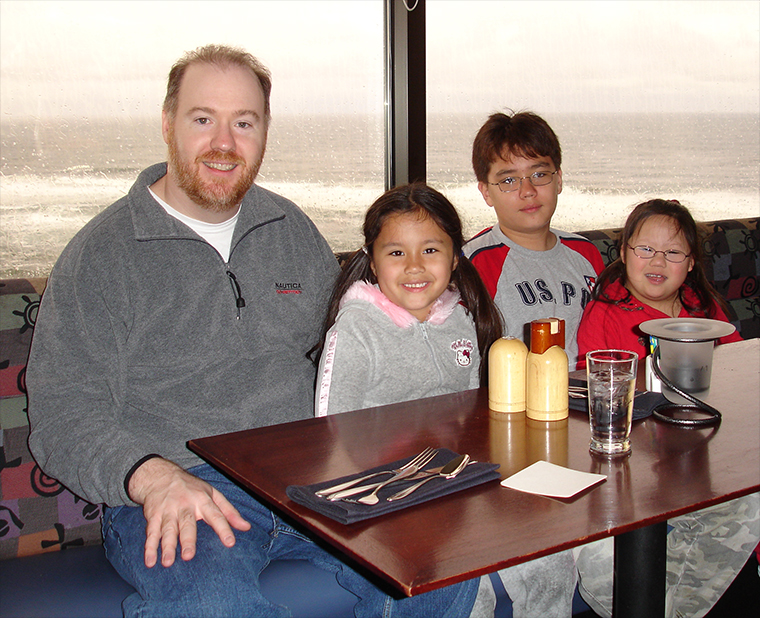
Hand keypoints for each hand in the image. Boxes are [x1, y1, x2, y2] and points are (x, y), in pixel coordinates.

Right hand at [127, 457, 250, 567]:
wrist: (160, 475)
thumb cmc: (192, 488)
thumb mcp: (213, 494)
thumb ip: (229, 512)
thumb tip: (246, 527)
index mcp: (203, 500)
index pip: (215, 515)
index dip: (223, 528)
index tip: (230, 542)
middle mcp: (185, 505)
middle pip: (187, 523)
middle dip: (187, 540)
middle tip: (188, 556)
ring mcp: (168, 510)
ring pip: (167, 529)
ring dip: (166, 546)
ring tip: (168, 562)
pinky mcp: (153, 516)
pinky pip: (151, 533)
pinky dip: (149, 547)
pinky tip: (150, 561)